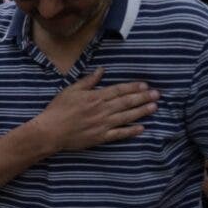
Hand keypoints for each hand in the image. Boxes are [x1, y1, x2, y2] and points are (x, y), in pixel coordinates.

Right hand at [36, 67, 159, 151]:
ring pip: (126, 117)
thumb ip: (88, 81)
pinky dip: (131, 131)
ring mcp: (102, 124)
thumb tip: (101, 71)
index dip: (133, 88)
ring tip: (154, 107)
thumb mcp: (71, 90)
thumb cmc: (58, 109)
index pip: (119, 90)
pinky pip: (119, 134)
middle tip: (157, 95)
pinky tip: (141, 128)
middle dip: (143, 98)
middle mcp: (102, 110)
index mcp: (95, 97)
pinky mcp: (100, 137)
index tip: (145, 86)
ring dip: (141, 112)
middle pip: (126, 102)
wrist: (50, 131)